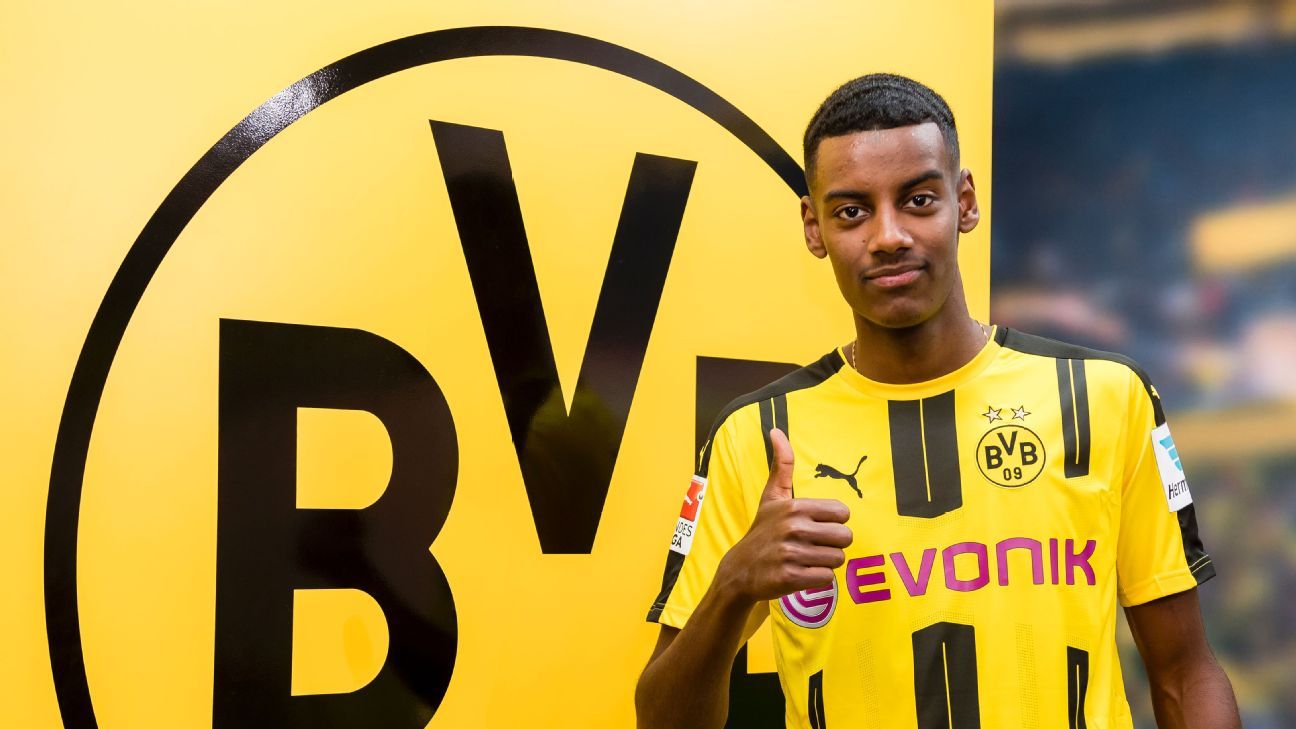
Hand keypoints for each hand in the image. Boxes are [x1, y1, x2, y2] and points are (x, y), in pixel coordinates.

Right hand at [716, 428, 851, 603]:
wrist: (740, 570)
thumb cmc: (763, 531)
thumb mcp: (772, 497)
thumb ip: (781, 465)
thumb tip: (776, 430)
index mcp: (794, 506)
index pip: (843, 513)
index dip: (833, 522)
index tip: (816, 526)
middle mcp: (793, 528)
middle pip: (845, 537)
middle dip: (833, 544)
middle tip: (814, 545)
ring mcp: (791, 554)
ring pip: (838, 559)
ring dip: (825, 562)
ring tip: (806, 559)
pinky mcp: (791, 578)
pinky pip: (826, 578)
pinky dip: (817, 578)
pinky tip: (801, 573)